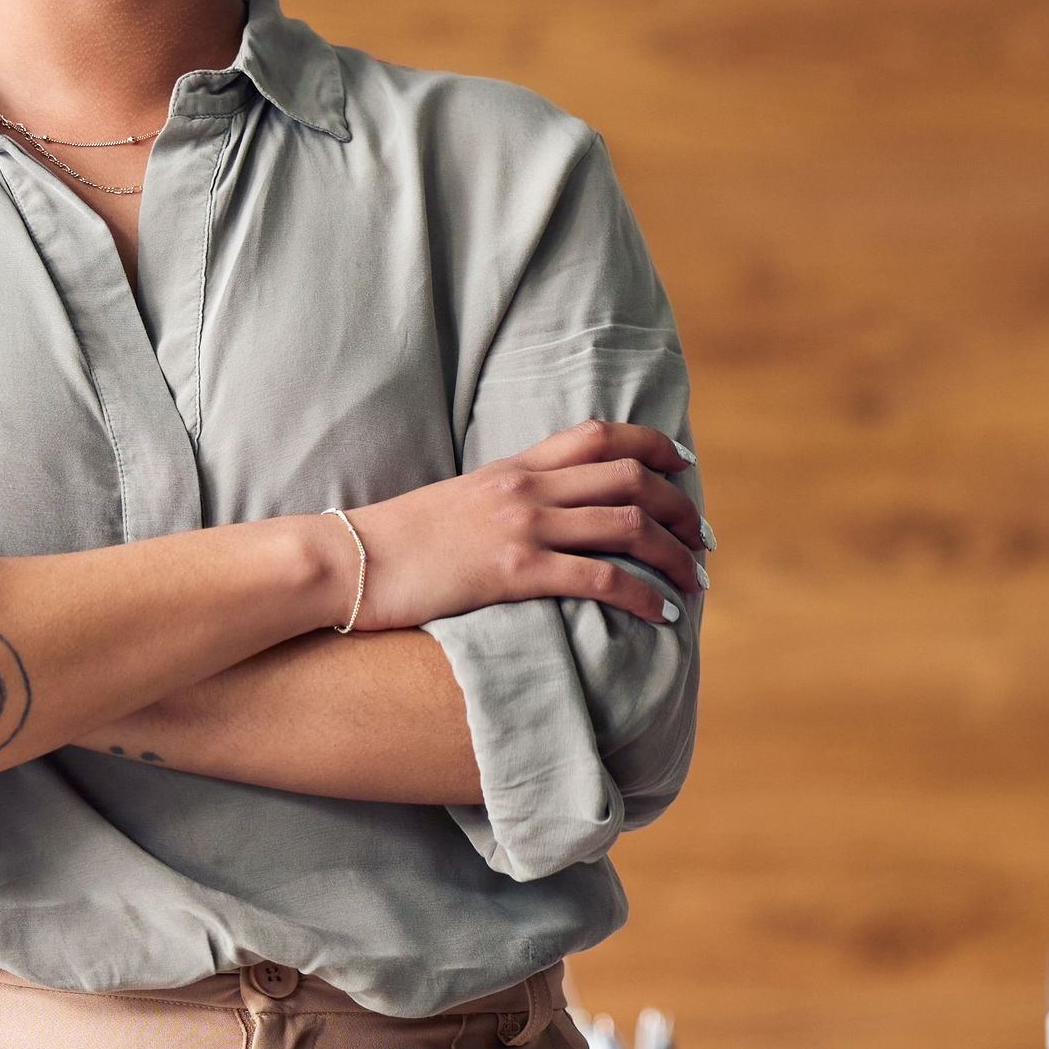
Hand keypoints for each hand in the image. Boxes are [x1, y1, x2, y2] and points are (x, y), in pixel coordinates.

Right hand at [341, 419, 706, 630]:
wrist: (346, 561)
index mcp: (512, 466)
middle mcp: (526, 488)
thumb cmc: (392, 544)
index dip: (653, 445)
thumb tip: (528, 519)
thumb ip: (498, 502)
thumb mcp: (453, 505)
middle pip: (631, 476)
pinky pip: (601, 577)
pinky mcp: (514, 571)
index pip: (599, 436)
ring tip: (695, 581)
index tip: (684, 466)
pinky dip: (644, 593)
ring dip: (674, 553)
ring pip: (628, 523)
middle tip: (702, 538)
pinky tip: (663, 613)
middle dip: (680, 506)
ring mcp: (522, 527)